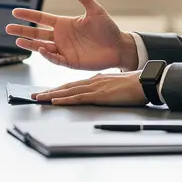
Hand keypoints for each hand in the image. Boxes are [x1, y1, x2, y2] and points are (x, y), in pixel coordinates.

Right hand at [5, 0, 136, 70]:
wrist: (118, 47)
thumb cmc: (108, 29)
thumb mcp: (95, 11)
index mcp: (64, 23)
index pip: (42, 18)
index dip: (29, 15)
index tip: (15, 12)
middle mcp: (61, 36)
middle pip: (36, 33)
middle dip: (22, 30)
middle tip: (8, 28)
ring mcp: (64, 49)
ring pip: (41, 47)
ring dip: (30, 44)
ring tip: (17, 40)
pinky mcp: (69, 61)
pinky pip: (54, 58)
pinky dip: (47, 55)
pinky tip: (41, 49)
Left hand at [33, 72, 147, 105]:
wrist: (146, 82)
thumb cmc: (135, 85)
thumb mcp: (116, 85)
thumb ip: (106, 88)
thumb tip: (99, 93)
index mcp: (96, 80)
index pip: (73, 85)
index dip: (58, 89)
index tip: (48, 92)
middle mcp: (92, 82)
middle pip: (66, 87)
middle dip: (49, 91)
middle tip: (35, 95)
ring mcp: (95, 88)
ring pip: (67, 91)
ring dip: (51, 95)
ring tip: (38, 98)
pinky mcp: (99, 95)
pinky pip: (78, 97)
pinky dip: (65, 99)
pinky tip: (55, 100)